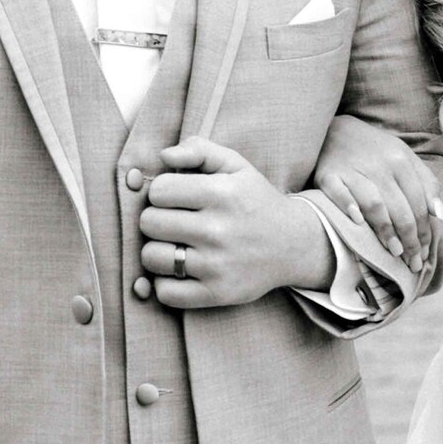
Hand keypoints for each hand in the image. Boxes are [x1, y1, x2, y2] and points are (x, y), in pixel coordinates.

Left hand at [139, 138, 334, 308]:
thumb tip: (164, 156)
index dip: (162, 192)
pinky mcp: (217, 294)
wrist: (293, 245)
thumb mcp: (235, 165)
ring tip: (175, 245)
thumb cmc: (255, 201)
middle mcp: (218, 230)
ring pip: (151, 257)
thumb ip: (199, 149)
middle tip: (174, 222)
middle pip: (149, 223)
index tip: (176, 198)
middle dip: (157, 219)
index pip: (158, 190)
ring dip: (157, 251)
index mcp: (222, 194)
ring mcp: (217, 265)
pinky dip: (165, 283)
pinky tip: (179, 271)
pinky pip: (166, 293)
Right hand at [312, 113, 442, 278]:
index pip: (418, 203)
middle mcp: (379, 165)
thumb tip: (440, 217)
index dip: (425, 231)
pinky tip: (357, 223)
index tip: (425, 255)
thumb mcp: (405, 159)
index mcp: (401, 160)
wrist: (334, 129)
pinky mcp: (328, 174)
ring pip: (374, 204)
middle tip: (412, 263)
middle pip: (400, 208)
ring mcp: (352, 169)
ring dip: (385, 230)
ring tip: (393, 252)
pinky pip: (339, 194)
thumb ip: (427, 184)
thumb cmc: (375, 151)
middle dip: (409, 239)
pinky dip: (348, 207)